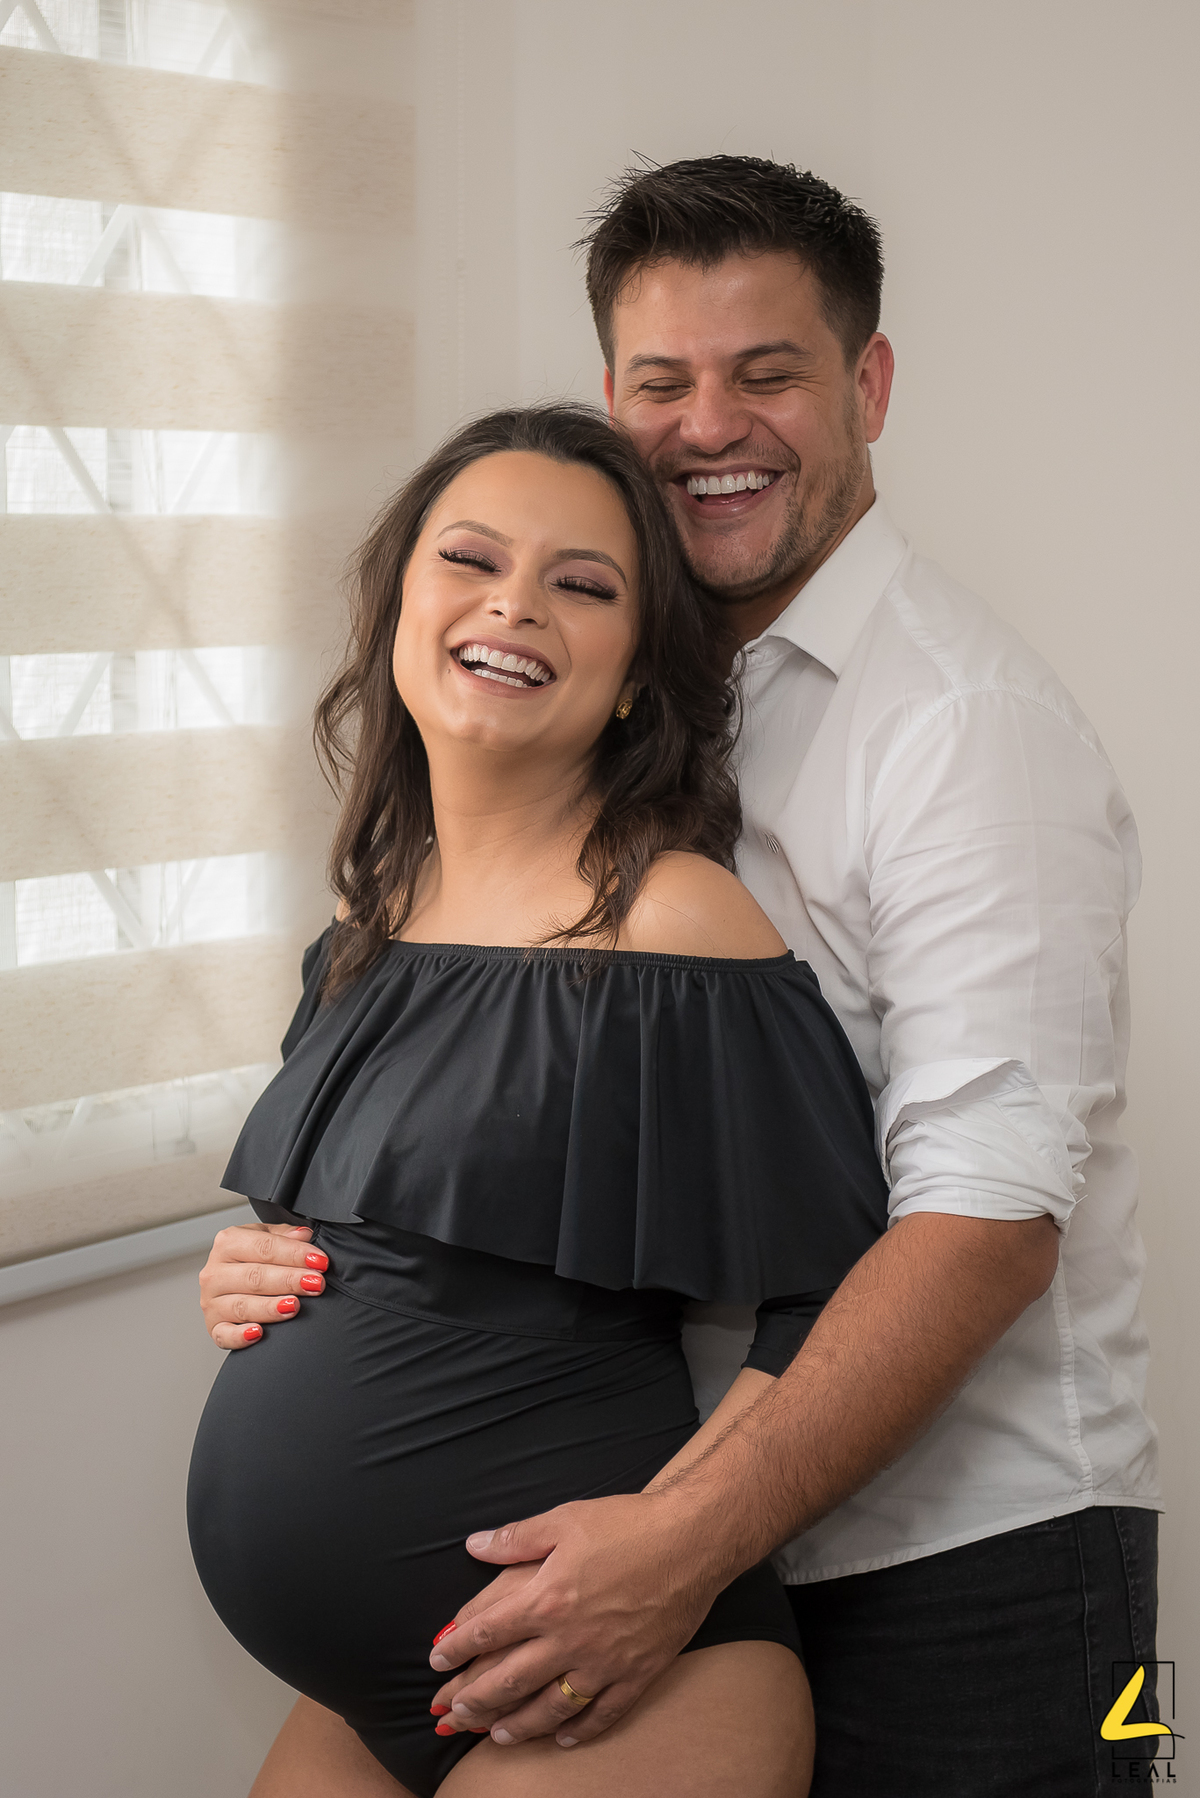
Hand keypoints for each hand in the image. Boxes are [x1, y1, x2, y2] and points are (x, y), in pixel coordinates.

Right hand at [198, 1221, 327, 1348]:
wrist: (229, 1283)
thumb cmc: (251, 1259)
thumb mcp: (265, 1238)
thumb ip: (285, 1235)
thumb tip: (304, 1236)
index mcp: (228, 1243)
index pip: (264, 1247)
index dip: (295, 1254)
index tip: (319, 1261)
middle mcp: (215, 1272)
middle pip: (254, 1277)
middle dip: (289, 1280)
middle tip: (315, 1284)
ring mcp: (211, 1302)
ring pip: (242, 1306)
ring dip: (270, 1307)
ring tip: (294, 1306)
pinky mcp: (213, 1327)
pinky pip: (224, 1335)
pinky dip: (240, 1336)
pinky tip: (258, 1333)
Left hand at [427, 1493, 721, 1746]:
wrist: (693, 1540)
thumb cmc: (628, 1524)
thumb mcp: (565, 1520)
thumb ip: (516, 1538)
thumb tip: (474, 1545)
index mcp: (547, 1598)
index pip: (487, 1632)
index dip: (457, 1648)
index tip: (437, 1662)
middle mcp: (569, 1639)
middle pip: (510, 1680)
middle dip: (474, 1698)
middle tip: (450, 1712)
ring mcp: (604, 1662)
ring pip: (550, 1708)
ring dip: (518, 1725)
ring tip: (496, 1734)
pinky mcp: (637, 1674)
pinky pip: (602, 1715)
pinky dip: (581, 1731)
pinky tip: (564, 1739)